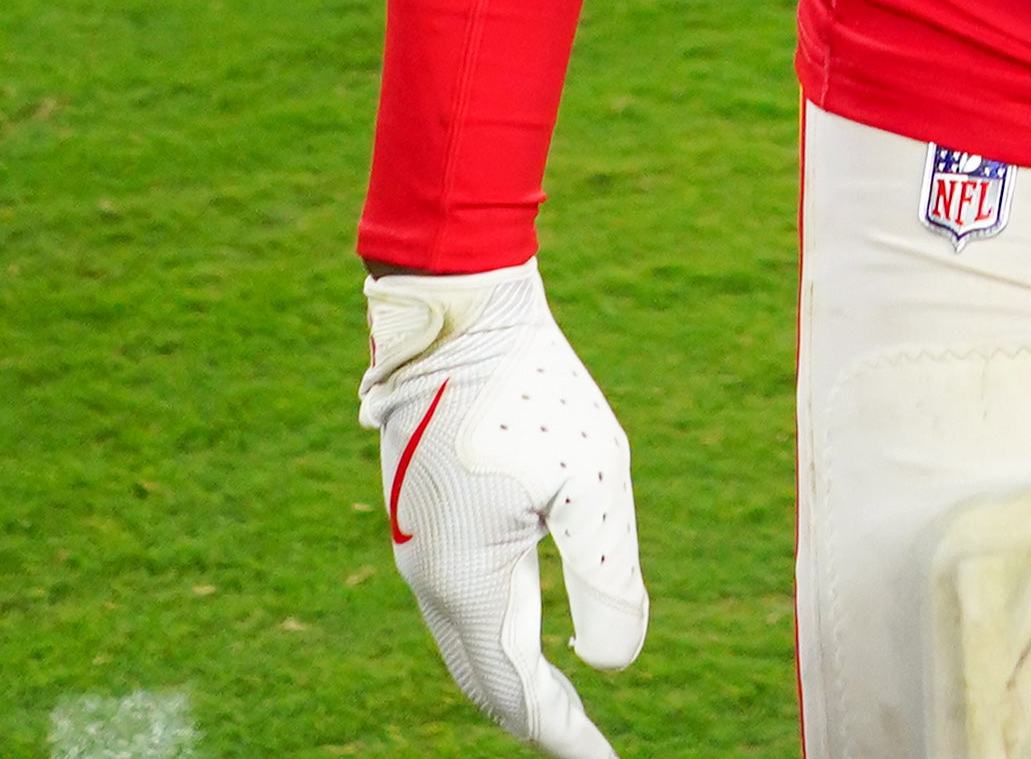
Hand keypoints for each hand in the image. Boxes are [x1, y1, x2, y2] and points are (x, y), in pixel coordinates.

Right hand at [362, 264, 647, 758]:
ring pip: (464, 641)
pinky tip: (523, 628)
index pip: (515, 689)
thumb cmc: (532, 390)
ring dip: (509, 677)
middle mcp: (431, 576)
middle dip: (534, 716)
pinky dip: (490, 634)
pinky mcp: (424, 515)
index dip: (560, 731)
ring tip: (558, 702)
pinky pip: (456, 601)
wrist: (459, 314)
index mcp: (468, 581)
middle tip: (582, 743)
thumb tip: (611, 664)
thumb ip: (605, 578)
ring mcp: (419, 546)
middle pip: (481, 678)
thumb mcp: (591, 482)